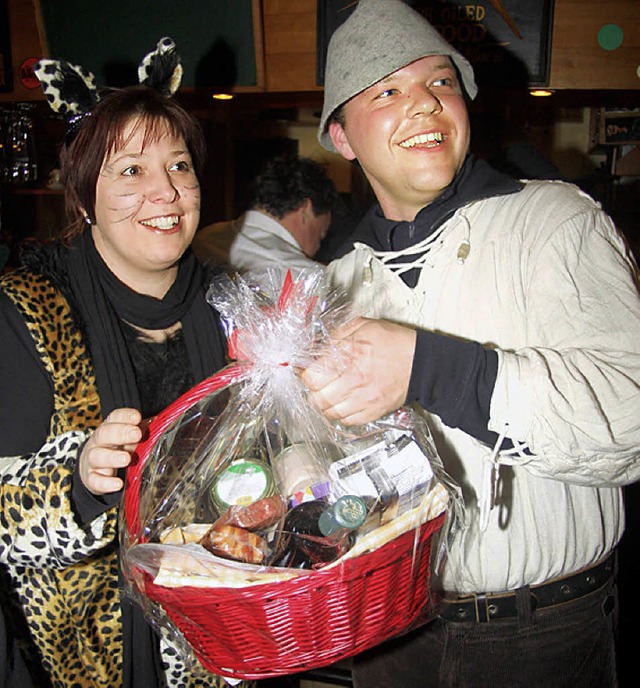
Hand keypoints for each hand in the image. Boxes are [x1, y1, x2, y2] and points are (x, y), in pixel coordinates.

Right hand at [79, 408, 142, 494]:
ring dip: (112, 457)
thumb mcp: (130, 438)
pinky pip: (95, 480)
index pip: (115, 417)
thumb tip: (163, 424)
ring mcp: (93, 460)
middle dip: (121, 433)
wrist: (94, 467)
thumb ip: (144, 431)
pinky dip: (105, 483)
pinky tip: (118, 484)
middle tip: (136, 434)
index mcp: (110, 427)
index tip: (137, 417)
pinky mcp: (91, 478)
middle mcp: (99, 441)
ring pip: (97, 456)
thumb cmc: (118, 448)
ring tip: (126, 459)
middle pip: (105, 433)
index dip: (125, 416)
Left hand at [301, 317, 415, 425]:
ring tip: (330, 393)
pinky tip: (344, 402)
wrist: (422, 362)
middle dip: (313, 390)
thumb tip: (315, 346)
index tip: (303, 371)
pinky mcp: (373, 411)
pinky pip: (347, 420)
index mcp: (348, 356)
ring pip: (329, 412)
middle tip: (317, 383)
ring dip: (325, 403)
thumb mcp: (362, 326)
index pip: (311, 376)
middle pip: (316, 397)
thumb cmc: (395, 343)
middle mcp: (354, 380)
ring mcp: (363, 399)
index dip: (303, 374)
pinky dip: (341, 414)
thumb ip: (335, 336)